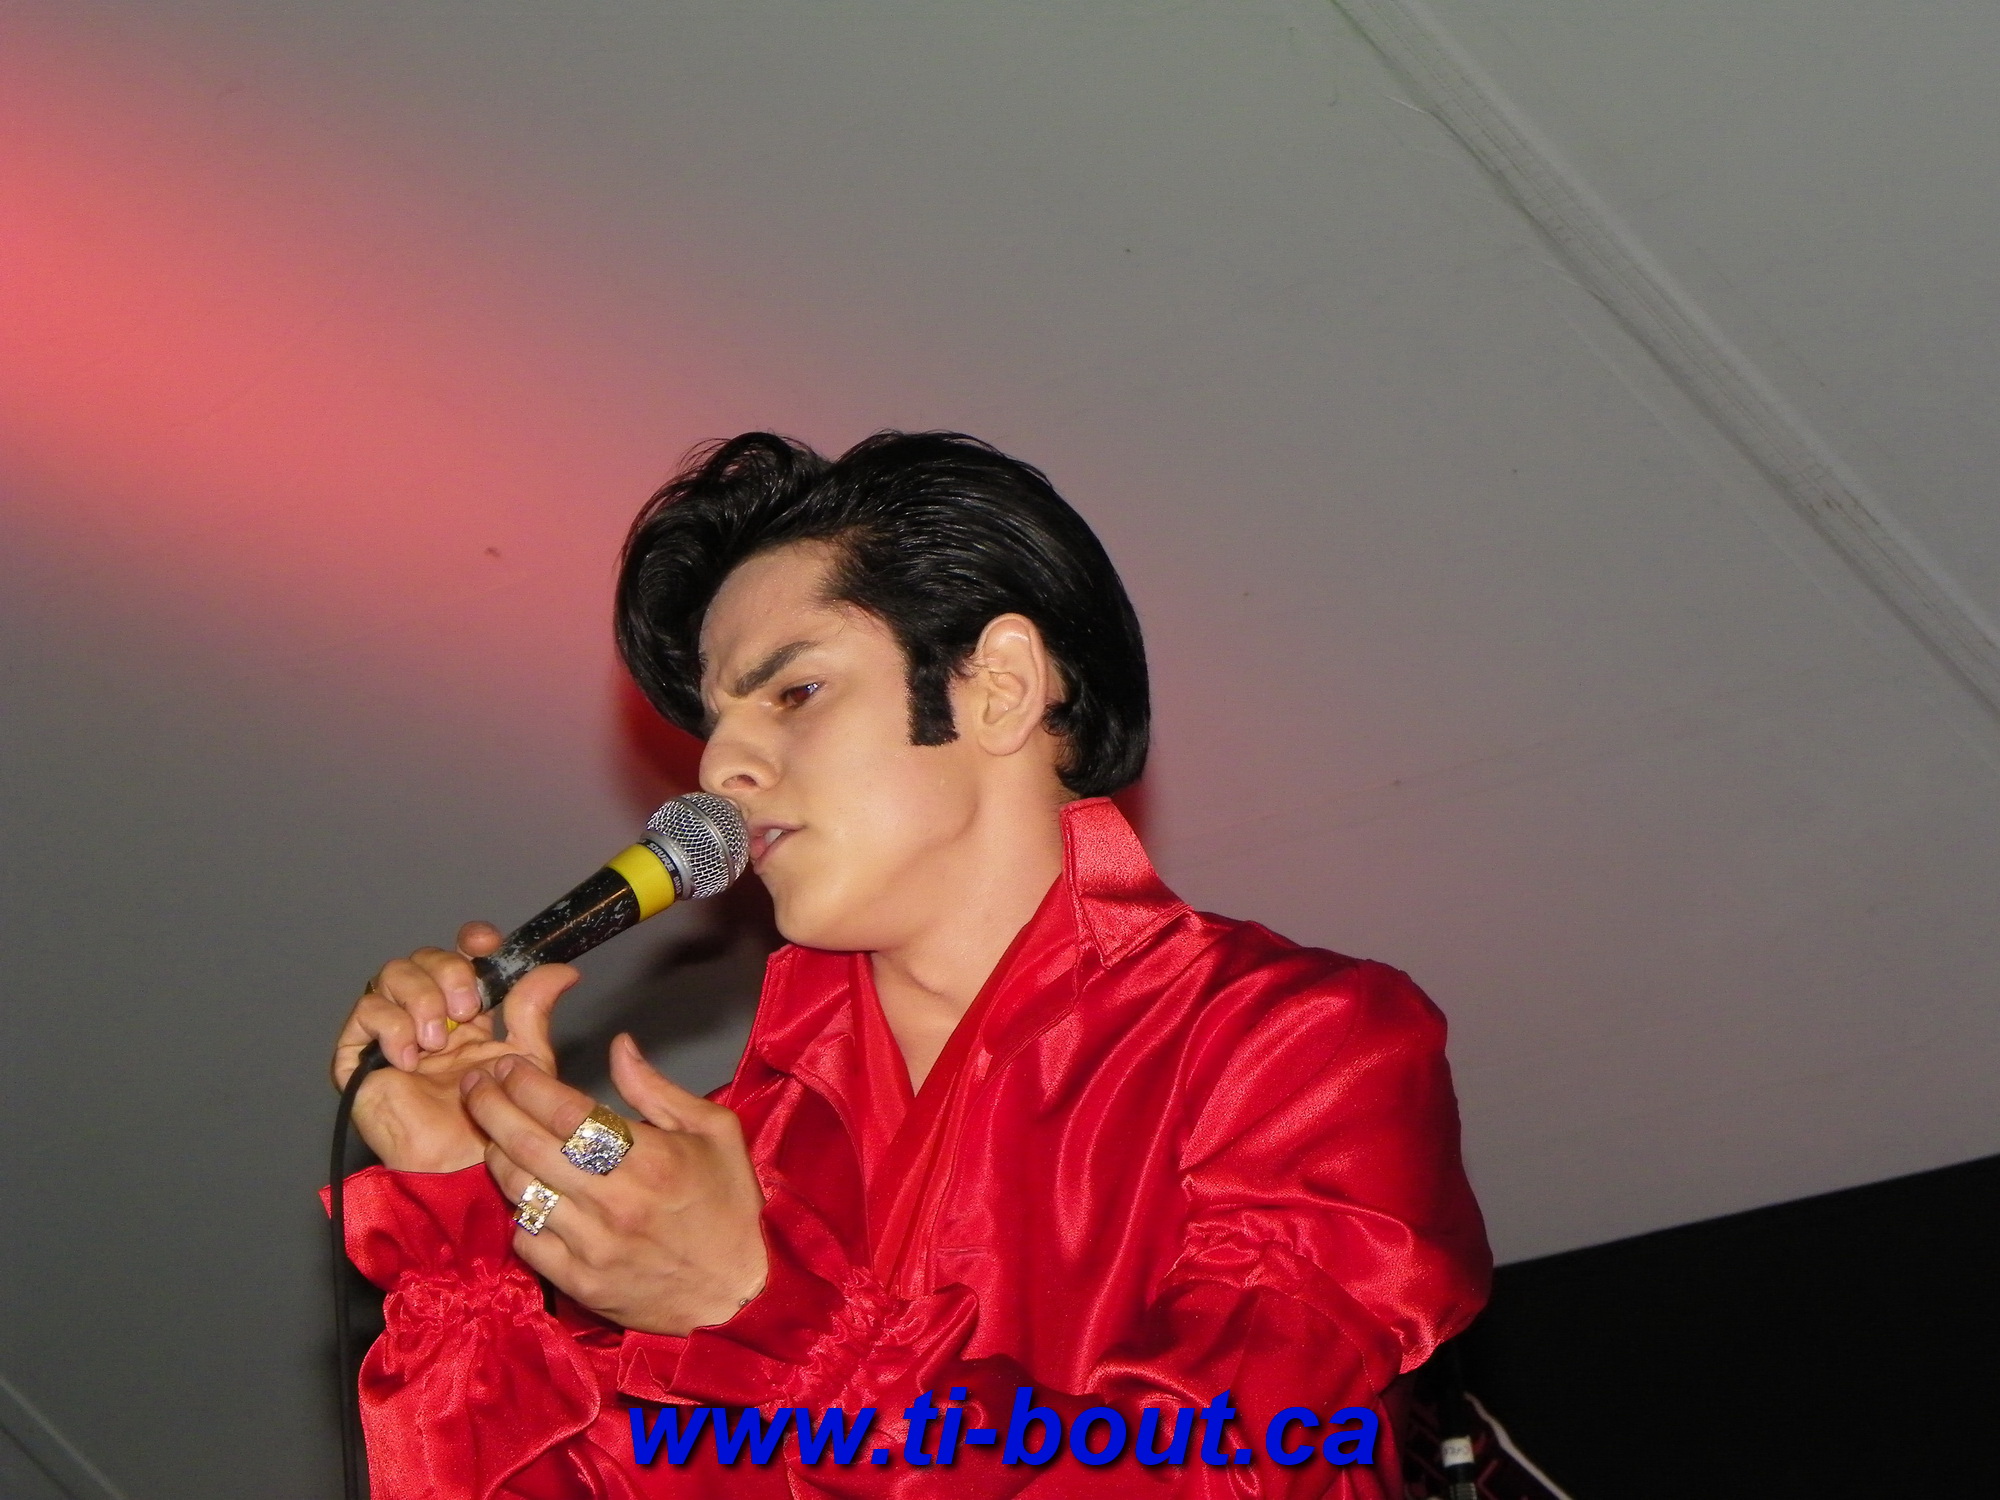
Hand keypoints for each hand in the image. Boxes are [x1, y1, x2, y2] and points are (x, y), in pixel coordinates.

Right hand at [331, 922, 578, 1171]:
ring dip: (420, 998)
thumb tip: (562, 968)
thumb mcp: (526, 1058)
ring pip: (390, 976)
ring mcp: (391, 1034)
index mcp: (464, 1012)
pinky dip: (390, 1026)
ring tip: (439, 1039)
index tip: (485, 945)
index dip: (468, 942)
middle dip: (447, 973)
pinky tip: (411, 1057)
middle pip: (422, 958)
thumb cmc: (496, 1123)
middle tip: (467, 1010)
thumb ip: (534, 1010)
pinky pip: (364, 1015)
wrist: (462, 1168)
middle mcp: (425, 1016)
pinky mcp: (359, 1058)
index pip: (457, 955)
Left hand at [462, 1036, 768, 1335]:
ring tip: (492, 1131)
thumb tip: (618, 1048)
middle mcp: (614, 1201)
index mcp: (650, 1158)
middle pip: (527, 1144)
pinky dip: (519, 1211)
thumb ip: (658, 1090)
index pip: (564, 1110)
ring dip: (495, 1153)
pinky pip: (526, 1239)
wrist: (743, 1294)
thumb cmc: (732, 1205)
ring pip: (518, 1190)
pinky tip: (523, 1192)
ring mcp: (592, 1246)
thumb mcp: (715, 1132)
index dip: (525, 1082)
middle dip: (490, 1105)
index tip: (506, 1065)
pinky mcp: (580, 1283)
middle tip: (474, 1084)